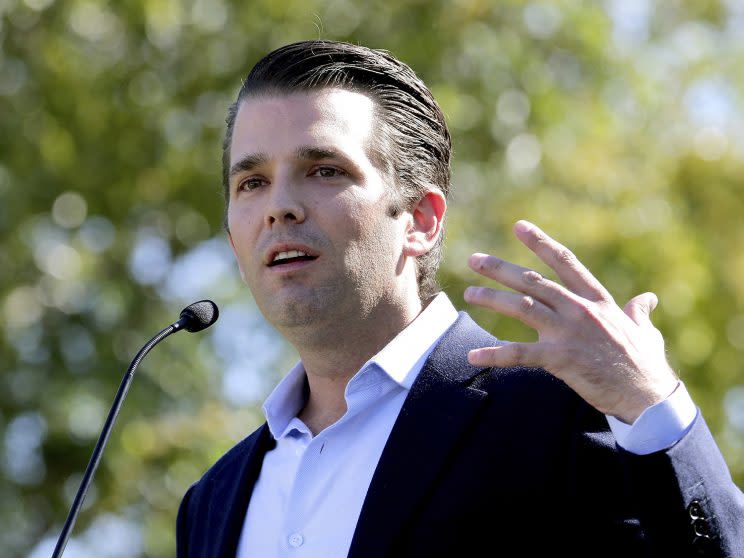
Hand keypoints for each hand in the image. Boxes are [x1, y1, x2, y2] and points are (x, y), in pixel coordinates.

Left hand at [464, 220, 678, 423]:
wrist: (648, 397)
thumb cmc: (646, 366)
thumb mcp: (645, 331)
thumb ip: (639, 312)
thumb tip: (648, 299)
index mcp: (597, 300)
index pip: (565, 262)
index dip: (540, 243)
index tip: (519, 226)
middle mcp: (580, 310)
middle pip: (533, 280)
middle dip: (501, 269)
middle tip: (474, 259)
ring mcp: (568, 333)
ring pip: (522, 307)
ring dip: (492, 298)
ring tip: (469, 293)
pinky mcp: (560, 358)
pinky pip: (519, 353)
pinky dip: (494, 354)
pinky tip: (473, 355)